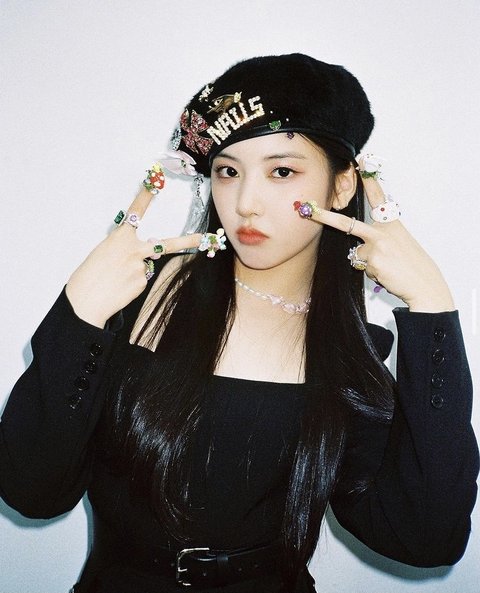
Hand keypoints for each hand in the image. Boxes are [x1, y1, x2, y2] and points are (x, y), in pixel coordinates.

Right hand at [66, 188, 202, 327]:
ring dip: (134, 271)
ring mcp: (141, 267)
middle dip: (189, 241)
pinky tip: (119, 287)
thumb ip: (124, 248)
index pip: (136, 211)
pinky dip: (131, 283)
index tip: (155, 181)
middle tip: (205, 237)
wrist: (85, 300)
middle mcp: (135, 249)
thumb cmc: (89, 275)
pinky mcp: (142, 282)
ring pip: (146, 266)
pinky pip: (141, 279)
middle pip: (168, 244)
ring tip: (116, 279)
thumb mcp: (103, 253)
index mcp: (120, 237)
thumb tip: (140, 255)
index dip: (146, 195)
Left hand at [300, 170, 454, 312]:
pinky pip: (361, 266)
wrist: (425, 285)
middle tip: (307, 209)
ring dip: (367, 261)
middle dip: (324, 217)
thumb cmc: (412, 265)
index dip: (369, 179)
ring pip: (356, 253)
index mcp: (392, 224)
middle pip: (347, 223)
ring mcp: (376, 247)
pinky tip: (387, 273)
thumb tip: (358, 248)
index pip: (378, 197)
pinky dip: (372, 272)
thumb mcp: (400, 244)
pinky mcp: (372, 262)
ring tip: (388, 266)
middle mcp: (383, 232)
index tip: (361, 161)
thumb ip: (380, 238)